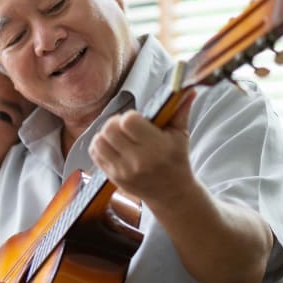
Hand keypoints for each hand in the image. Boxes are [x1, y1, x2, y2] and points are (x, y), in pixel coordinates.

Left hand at [88, 90, 196, 205]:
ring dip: (105, 134)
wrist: (171, 193)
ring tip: (118, 137)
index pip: (129, 121)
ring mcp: (123, 171)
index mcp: (157, 147)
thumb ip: (181, 111)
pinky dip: (100, 146)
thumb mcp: (181, 136)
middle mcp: (138, 160)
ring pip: (99, 141)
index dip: (130, 116)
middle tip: (125, 127)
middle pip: (110, 129)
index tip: (137, 120)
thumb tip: (187, 89)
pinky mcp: (113, 177)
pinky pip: (95, 154)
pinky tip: (112, 146)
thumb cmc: (176, 160)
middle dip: (115, 123)